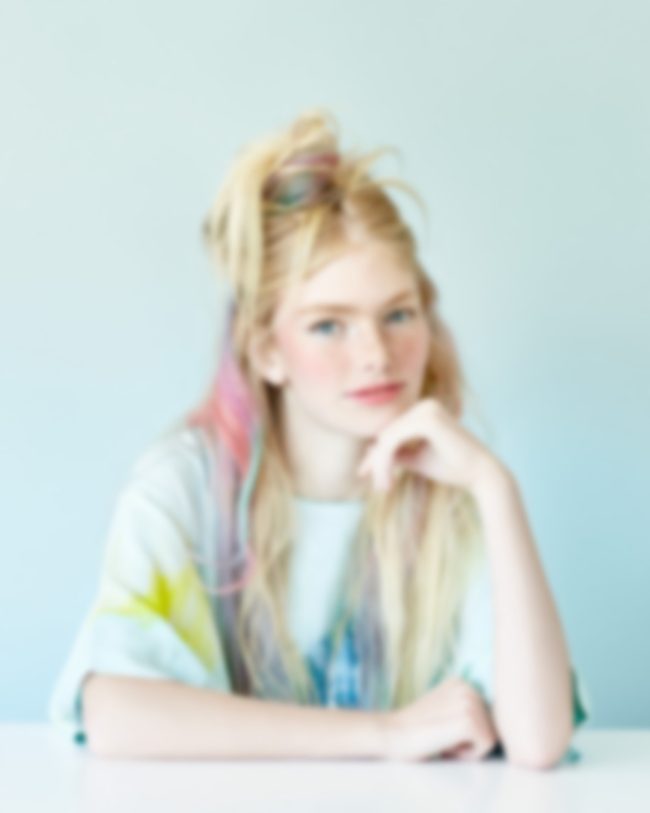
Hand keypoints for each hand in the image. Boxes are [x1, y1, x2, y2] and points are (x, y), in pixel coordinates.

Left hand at [357, 397, 498, 493]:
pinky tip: (388, 481)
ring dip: (380, 465)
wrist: (482, 476)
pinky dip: (385, 462)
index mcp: (425, 410)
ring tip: (383, 487)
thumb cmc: (453, 467)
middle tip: (377, 487)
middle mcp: (425, 405)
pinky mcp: (427, 421)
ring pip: (386, 438)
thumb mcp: (417, 459)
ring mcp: (426, 409)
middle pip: (386, 433)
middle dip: (375, 461)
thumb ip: (397, 453)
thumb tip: (370, 450)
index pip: (391, 431)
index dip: (375, 454)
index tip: (365, 475)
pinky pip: (392, 441)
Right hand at [381, 676, 499, 762]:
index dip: (467, 733)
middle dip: (471, 741)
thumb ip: (462, 708)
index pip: (486, 718)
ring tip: (443, 741)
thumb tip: (493, 723)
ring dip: (469, 748)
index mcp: (461, 683)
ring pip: (490, 738)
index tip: (442, 730)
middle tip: (442, 738)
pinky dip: (468, 755)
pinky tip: (446, 747)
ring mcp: (468, 702)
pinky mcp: (467, 721)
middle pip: (491, 727)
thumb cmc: (415, 729)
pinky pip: (485, 747)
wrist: (392, 733)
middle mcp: (467, 687)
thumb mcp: (442, 708)